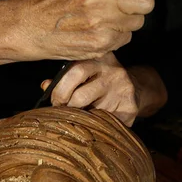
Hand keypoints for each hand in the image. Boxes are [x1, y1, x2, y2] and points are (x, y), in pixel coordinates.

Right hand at [11, 0, 165, 61]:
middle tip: (126, 0)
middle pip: (147, 1)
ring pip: (137, 23)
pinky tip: (96, 31)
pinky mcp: (102, 45)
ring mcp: (103, 24)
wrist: (28, 27)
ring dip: (126, 20)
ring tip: (103, 18)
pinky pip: (125, 39)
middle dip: (141, 1)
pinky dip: (115, 36)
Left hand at [40, 53, 167, 125]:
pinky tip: (96, 121)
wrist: (136, 87)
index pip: (74, 71)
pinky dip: (97, 124)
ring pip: (93, 111)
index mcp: (99, 57)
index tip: (54, 101)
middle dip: (67, 107)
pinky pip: (106, 121)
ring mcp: (123, 89)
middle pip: (81, 95)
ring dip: (82, 117)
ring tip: (80, 115)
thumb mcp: (85, 71)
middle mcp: (113, 71)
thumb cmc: (101, 79)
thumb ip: (65, 77)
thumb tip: (45, 85)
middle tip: (62, 111)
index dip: (59, 90)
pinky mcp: (130, 106)